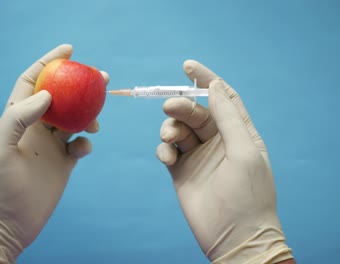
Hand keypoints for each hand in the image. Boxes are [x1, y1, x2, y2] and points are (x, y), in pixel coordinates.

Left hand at [0, 44, 109, 262]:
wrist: (7, 223)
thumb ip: (18, 118)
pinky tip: (82, 149)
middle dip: (79, 85)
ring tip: (94, 121)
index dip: (48, 63)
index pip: (33, 82)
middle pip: (60, 97)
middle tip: (100, 76)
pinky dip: (85, 142)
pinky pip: (79, 144)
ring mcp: (50, 146)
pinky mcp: (63, 163)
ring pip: (74, 119)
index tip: (69, 51)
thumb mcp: (0, 149)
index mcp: (18, 119)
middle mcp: (35, 129)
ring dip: (88, 114)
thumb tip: (46, 95)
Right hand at [156, 60, 293, 262]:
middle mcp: (218, 141)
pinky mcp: (180, 171)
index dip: (207, 80)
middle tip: (170, 107)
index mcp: (239, 132)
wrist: (234, 236)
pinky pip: (167, 150)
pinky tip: (167, 159)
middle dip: (181, 106)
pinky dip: (163, 149)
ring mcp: (198, 156)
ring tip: (169, 138)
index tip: (188, 66)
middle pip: (196, 112)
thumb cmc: (248, 194)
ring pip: (178, 129)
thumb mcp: (244, 151)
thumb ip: (228, 117)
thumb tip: (215, 87)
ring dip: (170, 127)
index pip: (223, 98)